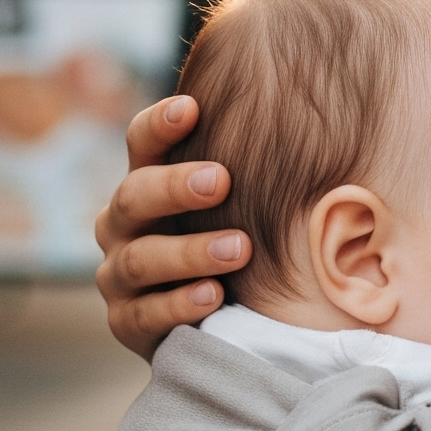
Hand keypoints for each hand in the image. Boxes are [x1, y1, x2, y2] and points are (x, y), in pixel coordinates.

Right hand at [93, 95, 251, 358]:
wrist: (217, 313)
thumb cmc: (235, 232)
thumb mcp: (239, 197)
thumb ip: (256, 162)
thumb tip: (311, 111)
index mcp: (147, 181)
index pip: (140, 143)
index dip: (159, 124)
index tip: (192, 107)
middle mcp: (123, 224)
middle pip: (133, 196)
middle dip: (174, 187)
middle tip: (221, 180)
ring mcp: (119, 275)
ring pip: (140, 259)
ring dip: (190, 251)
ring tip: (240, 248)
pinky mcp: (127, 323)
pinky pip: (145, 315)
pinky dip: (179, 304)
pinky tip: (215, 296)